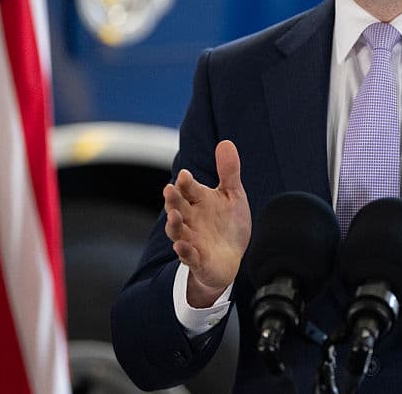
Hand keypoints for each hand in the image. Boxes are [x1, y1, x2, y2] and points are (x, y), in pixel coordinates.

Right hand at [163, 139, 250, 306]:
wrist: (231, 258)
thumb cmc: (227, 224)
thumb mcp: (232, 195)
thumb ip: (228, 171)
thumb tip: (226, 142)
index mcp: (198, 201)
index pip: (188, 189)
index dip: (186, 183)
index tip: (185, 174)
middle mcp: (190, 219)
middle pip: (178, 207)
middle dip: (173, 199)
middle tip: (170, 189)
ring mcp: (192, 240)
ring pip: (177, 231)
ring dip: (173, 224)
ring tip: (173, 215)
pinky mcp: (198, 260)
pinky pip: (188, 256)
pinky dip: (184, 252)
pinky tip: (181, 246)